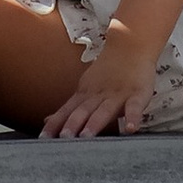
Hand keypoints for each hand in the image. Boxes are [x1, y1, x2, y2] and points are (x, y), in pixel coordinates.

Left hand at [40, 23, 160, 137]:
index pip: (66, 111)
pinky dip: (133, 117)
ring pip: (105, 110)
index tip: (44, 138)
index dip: (55, 124)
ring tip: (87, 135)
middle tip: (63, 138)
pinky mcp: (138, 94)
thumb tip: (48, 120)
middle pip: (83, 110)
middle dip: (72, 124)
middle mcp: (99, 95)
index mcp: (85, 95)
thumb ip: (70, 108)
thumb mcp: (85, 88)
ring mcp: (118, 94)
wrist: (131, 44)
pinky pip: (135, 107)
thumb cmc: (109, 72)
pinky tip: (131, 129)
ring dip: (95, 123)